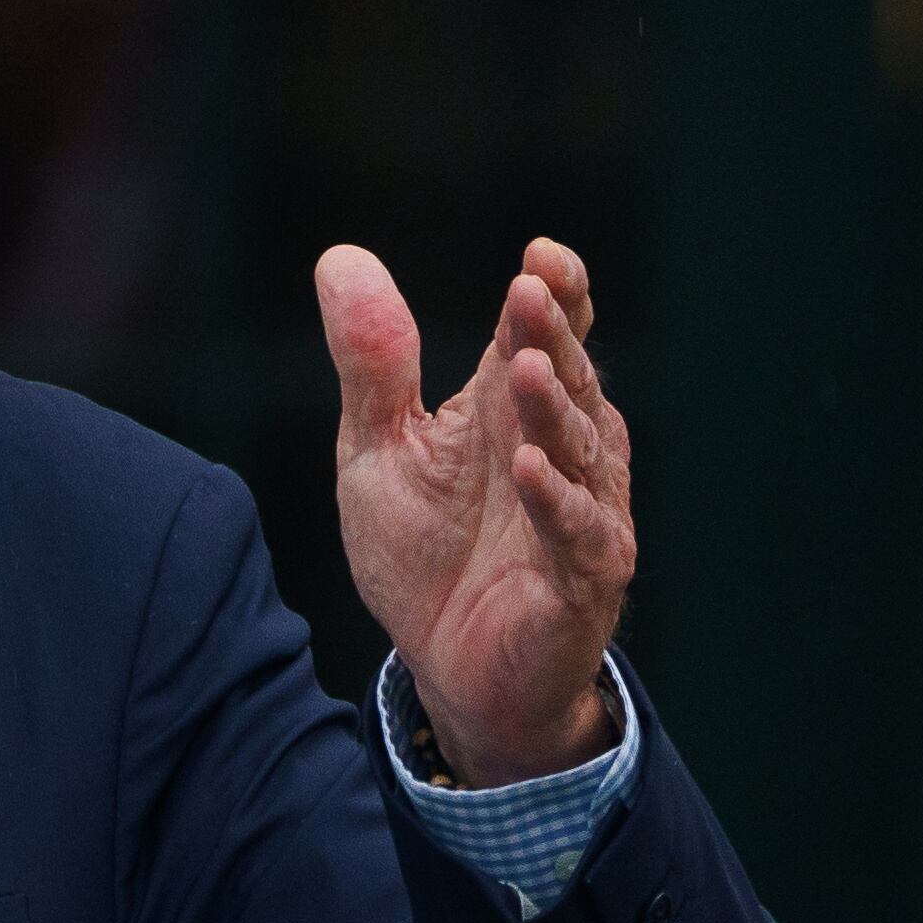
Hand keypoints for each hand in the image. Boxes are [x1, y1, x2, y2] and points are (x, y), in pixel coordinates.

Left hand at [314, 238, 634, 786]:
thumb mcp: (379, 448)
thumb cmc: (425, 551)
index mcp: (511, 411)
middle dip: (551, 336)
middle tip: (532, 290)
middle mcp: (559, 451)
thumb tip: (339, 256)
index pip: (542, 337)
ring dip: (553, 408)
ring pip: (578, 449)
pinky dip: (556, 503)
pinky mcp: (583, 580)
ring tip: (524, 366)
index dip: (553, 295)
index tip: (540, 254)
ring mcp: (580, 513)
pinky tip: (529, 470)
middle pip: (565, 381)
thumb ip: (371, 363)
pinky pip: (578, 536)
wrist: (444, 667)